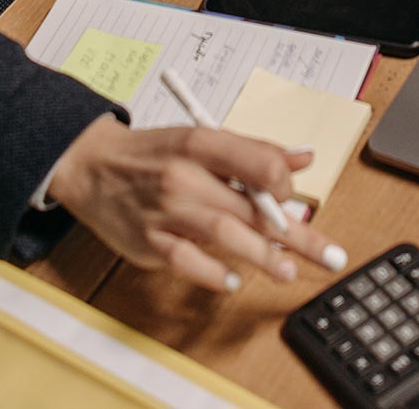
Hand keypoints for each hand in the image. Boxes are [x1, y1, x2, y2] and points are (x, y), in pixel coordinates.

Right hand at [48, 117, 345, 287]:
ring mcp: (165, 211)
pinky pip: (187, 262)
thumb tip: (305, 157)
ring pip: (223, 234)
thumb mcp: (202, 139)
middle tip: (326, 254)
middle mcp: (184, 175)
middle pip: (249, 207)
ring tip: (287, 270)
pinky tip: (232, 279)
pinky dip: (212, 273)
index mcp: (201, 143)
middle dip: (293, 233)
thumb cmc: (154, 153)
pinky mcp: (148, 241)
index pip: (257, 162)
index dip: (285, 183)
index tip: (297, 198)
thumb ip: (254, 151)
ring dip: (261, 255)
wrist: (92, 165)